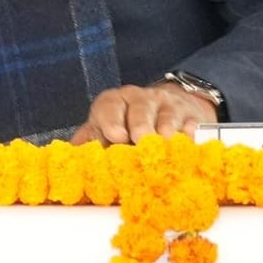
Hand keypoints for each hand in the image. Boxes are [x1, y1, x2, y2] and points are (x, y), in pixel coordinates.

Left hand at [70, 82, 216, 145]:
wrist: (166, 107)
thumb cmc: (127, 125)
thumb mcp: (104, 129)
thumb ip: (88, 143)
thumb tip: (69, 162)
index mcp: (114, 102)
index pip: (109, 106)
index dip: (111, 120)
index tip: (116, 136)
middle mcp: (140, 99)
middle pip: (140, 108)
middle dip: (140, 126)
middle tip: (142, 141)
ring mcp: (167, 106)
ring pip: (167, 117)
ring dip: (166, 134)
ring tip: (165, 147)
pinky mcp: (191, 117)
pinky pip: (192, 125)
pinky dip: (190, 137)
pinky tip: (188, 146)